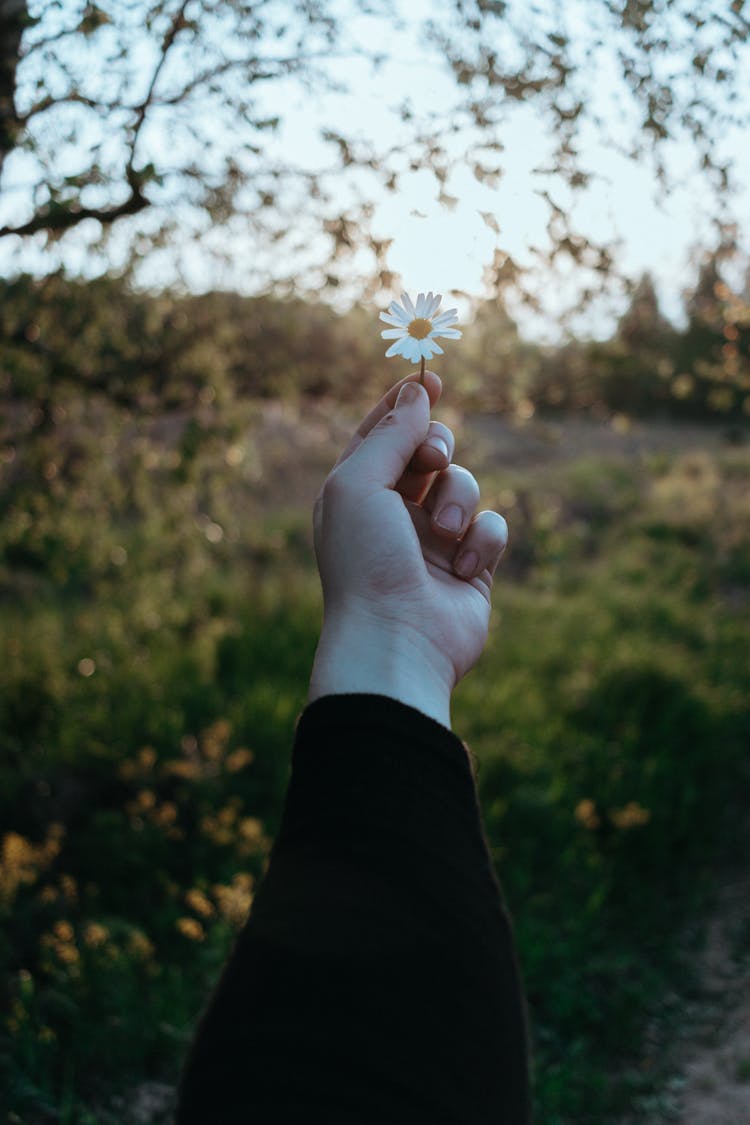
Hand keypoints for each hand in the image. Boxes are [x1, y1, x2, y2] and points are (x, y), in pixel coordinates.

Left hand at [308, 370, 507, 727]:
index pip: (381, 433)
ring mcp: (433, 541)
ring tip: (442, 535)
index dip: (405, 404)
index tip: (432, 378)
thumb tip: (417, 390)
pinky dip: (482, 541)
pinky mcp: (471, 567)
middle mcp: (393, 513)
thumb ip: (390, 433)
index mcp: (356, 492)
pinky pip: (492, 527)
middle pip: (429, 451)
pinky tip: (463, 569)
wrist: (395, 641)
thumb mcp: (359, 483)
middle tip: (432, 460)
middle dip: (437, 447)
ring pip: (465, 486)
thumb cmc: (365, 561)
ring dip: (458, 501)